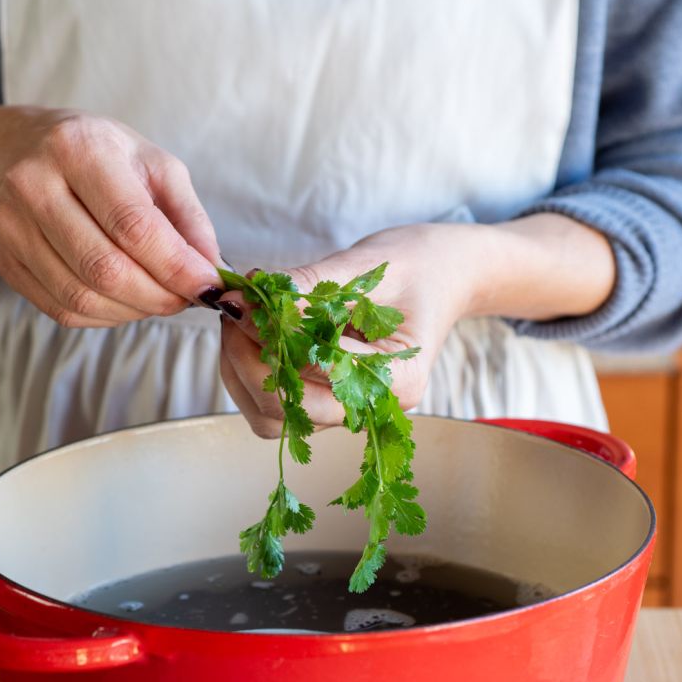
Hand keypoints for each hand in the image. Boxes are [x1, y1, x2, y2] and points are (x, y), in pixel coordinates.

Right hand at [0, 109, 222, 326]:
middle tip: (186, 299)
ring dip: (133, 310)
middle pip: (103, 268)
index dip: (176, 266)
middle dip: (157, 296)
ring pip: (80, 296)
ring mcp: (11, 226)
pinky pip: (61, 309)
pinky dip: (105, 316)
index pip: (132, 224)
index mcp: (79, 149)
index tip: (208, 286)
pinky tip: (125, 301)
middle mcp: (34, 184)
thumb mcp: (152, 164)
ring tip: (158, 298)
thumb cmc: (97, 156)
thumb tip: (212, 271)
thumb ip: (188, 216)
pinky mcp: (4, 260)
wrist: (16, 150)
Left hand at [218, 216, 615, 436]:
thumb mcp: (367, 267)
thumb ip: (308, 286)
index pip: (316, 375)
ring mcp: (348, 409)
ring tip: (240, 318)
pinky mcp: (326, 400)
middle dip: (246, 361)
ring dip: (242, 370)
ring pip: (271, 416)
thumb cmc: (420, 265)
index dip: (269, 340)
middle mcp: (373, 407)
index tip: (242, 301)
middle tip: (234, 311)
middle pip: (285, 413)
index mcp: (399, 381)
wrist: (448, 274)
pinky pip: (275, 404)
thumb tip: (248, 298)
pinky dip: (250, 371)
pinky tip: (250, 331)